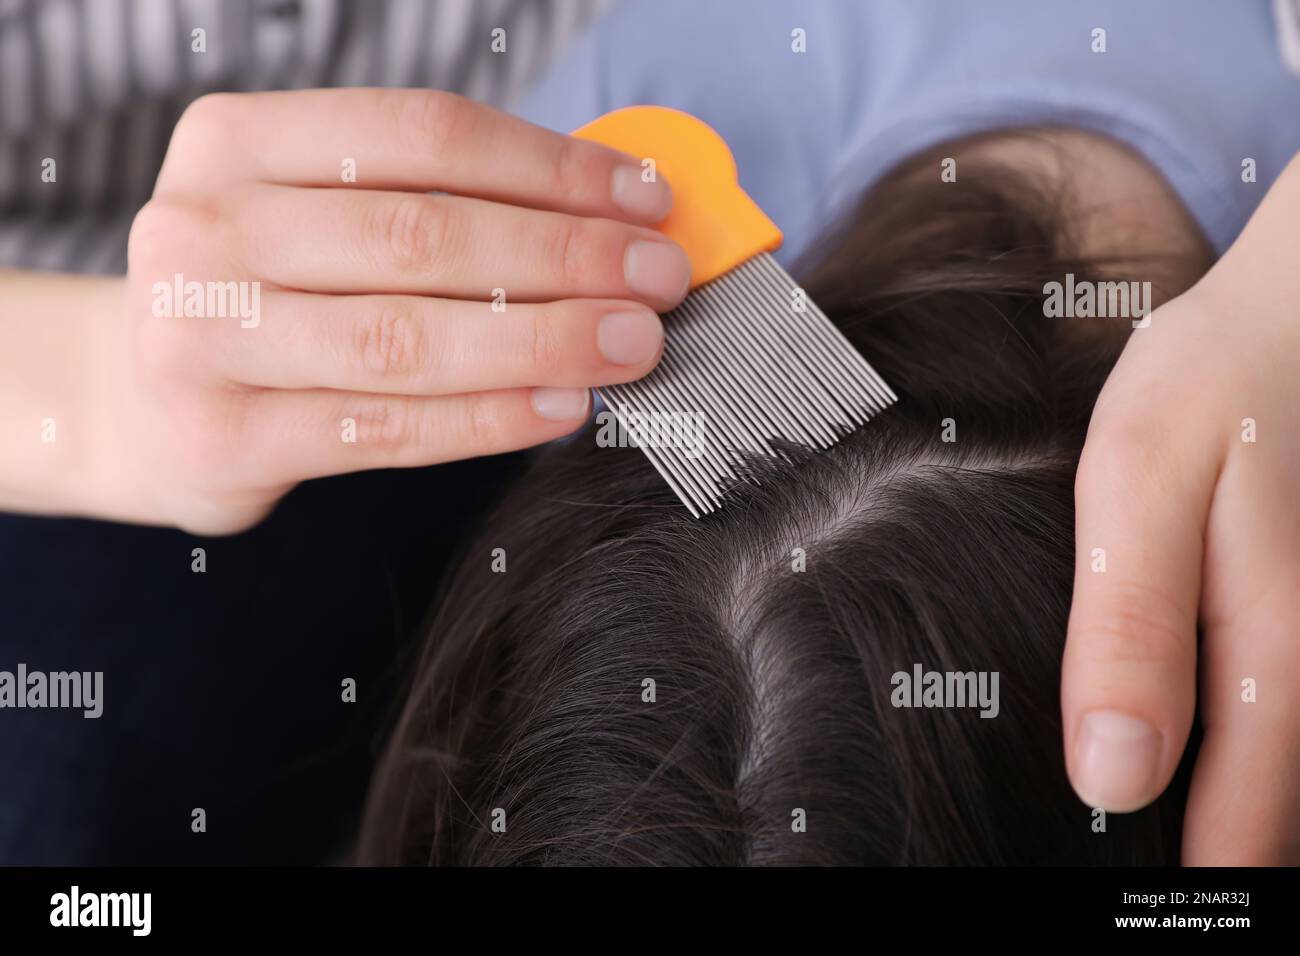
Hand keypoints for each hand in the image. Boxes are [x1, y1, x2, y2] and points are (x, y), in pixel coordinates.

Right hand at [100, 88, 686, 532]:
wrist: (133, 400)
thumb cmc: (266, 294)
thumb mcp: (317, 215)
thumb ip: (434, 203)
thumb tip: (609, 212)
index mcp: (239, 141)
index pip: (424, 135)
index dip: (552, 168)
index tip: (645, 200)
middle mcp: (207, 228)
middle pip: (423, 234)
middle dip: (566, 257)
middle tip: (659, 280)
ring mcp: (204, 337)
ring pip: (407, 336)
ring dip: (543, 339)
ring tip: (632, 344)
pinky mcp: (226, 437)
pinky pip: (385, 429)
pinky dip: (488, 418)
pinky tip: (564, 407)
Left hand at [1063, 191, 1299, 862]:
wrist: (1299, 316)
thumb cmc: (1216, 388)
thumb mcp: (1138, 489)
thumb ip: (1130, 632)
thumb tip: (1112, 778)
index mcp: (1274, 656)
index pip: (1246, 836)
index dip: (1195, 900)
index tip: (1138, 928)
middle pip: (1282, 821)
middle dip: (1222, 867)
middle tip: (1140, 895)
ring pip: (1294, 774)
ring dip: (1245, 821)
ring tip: (1164, 859)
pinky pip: (1288, 720)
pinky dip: (1254, 760)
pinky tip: (1195, 758)